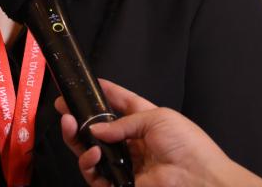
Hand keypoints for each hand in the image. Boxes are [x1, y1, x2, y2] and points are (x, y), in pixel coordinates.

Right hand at [56, 79, 261, 186]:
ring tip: (71, 127)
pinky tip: (93, 154)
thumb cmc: (187, 144)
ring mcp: (125, 164)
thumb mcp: (157, 118)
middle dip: (79, 119)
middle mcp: (132, 143)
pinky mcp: (120, 184)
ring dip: (77, 139)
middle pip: (98, 130)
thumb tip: (95, 127)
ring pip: (90, 152)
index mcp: (145, 121)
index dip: (104, 94)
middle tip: (64, 109)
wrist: (198, 177)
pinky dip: (89, 163)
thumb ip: (123, 122)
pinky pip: (95, 175)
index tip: (87, 84)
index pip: (120, 104)